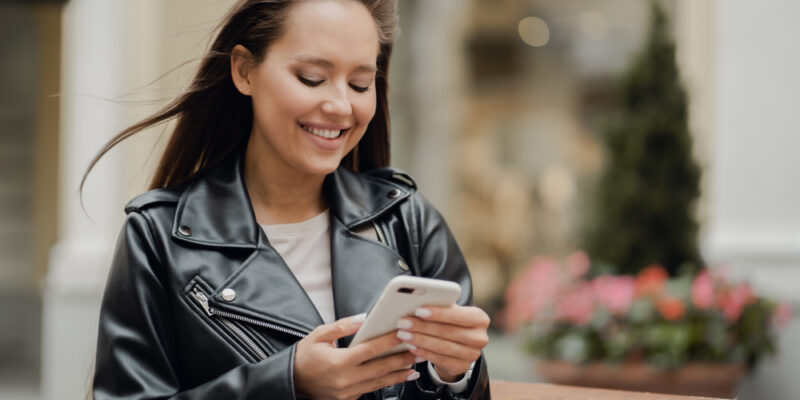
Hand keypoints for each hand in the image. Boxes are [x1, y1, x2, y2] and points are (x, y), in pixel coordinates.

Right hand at [294, 314, 420, 399]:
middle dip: (402, 360)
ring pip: (378, 383)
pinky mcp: (347, 399)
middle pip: (380, 369)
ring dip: (398, 375)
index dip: (389, 341)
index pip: (371, 350)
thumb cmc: (304, 356)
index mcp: (338, 362)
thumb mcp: (319, 334)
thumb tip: (364, 318)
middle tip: (418, 351)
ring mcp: (346, 393)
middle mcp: (345, 380)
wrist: (290, 380)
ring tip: (414, 367)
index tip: (403, 334)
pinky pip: (369, 390)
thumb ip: (343, 326)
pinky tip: (395, 377)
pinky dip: (384, 383)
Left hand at [395, 305, 489, 381]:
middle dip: (422, 327)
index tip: (418, 310)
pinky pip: (439, 359)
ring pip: (442, 347)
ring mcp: (472, 355)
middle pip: (447, 332)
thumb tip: (418, 300)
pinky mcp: (462, 367)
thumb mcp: (450, 312)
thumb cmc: (451, 322)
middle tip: (403, 322)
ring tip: (403, 334)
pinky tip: (411, 346)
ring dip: (419, 340)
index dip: (438, 313)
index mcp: (480, 318)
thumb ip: (441, 305)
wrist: (459, 346)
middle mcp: (479, 338)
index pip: (458, 315)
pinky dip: (423, 352)